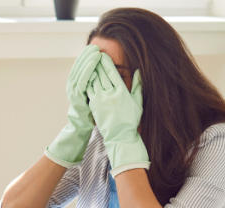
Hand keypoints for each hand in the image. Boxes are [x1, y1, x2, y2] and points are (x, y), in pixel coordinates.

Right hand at [45, 45, 101, 167]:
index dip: (88, 56)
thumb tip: (108, 74)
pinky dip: (87, 71)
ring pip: (79, 71)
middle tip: (95, 45)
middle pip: (79, 66)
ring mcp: (74, 92)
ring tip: (95, 51)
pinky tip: (93, 64)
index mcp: (79, 85)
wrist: (83, 129)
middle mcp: (74, 86)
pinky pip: (82, 81)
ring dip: (87, 60)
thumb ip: (98, 84)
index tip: (97, 47)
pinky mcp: (77, 97)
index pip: (82, 66)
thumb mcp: (95, 96)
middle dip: (87, 55)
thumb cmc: (92, 114)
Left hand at [87, 53, 148, 175]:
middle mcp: (110, 94)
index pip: (112, 72)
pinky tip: (85, 75)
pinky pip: (88, 89)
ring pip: (93, 80)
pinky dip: (86, 81)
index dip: (106, 62)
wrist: (120, 136)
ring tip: (88, 62)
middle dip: (97, 63)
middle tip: (93, 54)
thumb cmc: (130, 120)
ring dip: (90, 70)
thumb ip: (138, 86)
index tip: (103, 54)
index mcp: (121, 92)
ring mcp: (101, 100)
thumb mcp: (138, 102)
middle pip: (101, 74)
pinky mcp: (94, 105)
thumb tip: (139, 71)